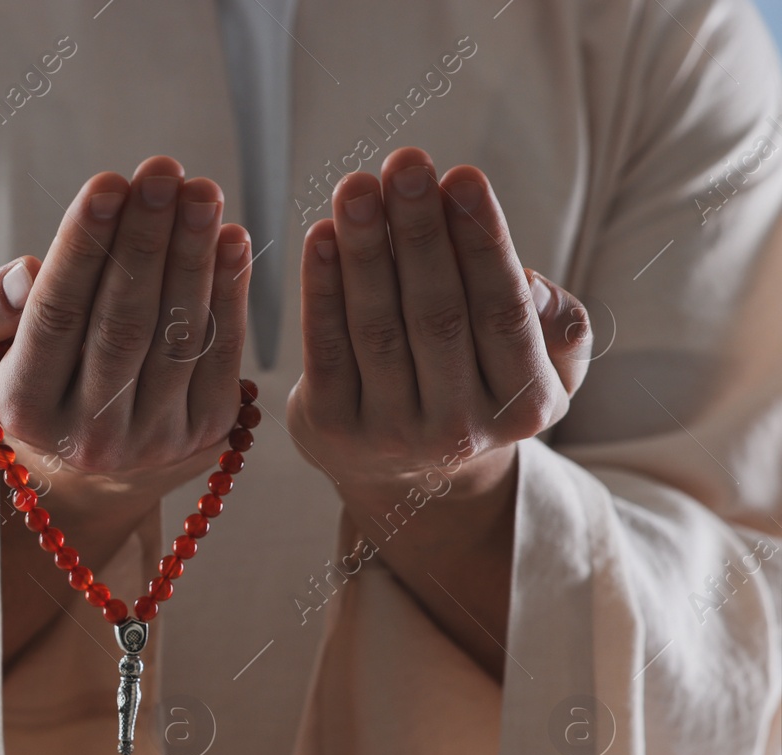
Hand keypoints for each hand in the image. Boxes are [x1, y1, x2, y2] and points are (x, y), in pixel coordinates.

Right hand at [0, 156, 252, 527]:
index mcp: (24, 411)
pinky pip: (220, 354)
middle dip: (146, 241)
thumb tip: (28, 275)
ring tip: (201, 191)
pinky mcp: (205, 434)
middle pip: (122, 325)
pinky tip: (231, 239)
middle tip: (163, 172)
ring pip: (176, 336)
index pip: (55, 318)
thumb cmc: (23, 384)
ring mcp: (152, 440)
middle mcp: (88, 435)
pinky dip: (230, 294)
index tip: (106, 183)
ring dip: (194, 257)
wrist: (82, 474)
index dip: (83, 248)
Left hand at [287, 146, 593, 678]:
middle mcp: (459, 430)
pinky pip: (324, 348)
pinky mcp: (330, 430)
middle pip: (436, 315)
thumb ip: (553, 320)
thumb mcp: (542, 364)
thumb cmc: (482, 384)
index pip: (502, 314)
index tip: (461, 176)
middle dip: (418, 232)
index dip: (480, 243)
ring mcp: (390, 436)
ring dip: (363, 250)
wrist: (413, 474)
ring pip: (376, 328)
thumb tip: (524, 277)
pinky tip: (319, 236)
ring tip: (355, 186)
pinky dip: (320, 289)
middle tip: (405, 163)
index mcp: (525, 407)